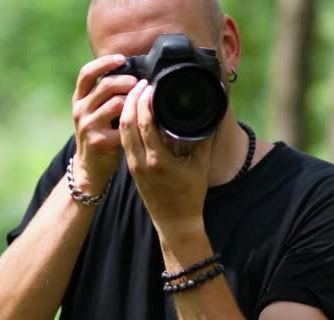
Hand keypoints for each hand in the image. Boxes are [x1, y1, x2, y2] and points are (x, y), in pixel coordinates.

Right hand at [71, 55, 137, 193]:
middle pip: (106, 85)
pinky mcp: (99, 141)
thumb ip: (105, 94)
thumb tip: (132, 74)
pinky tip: (143, 122)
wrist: (89, 166)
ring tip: (143, 103)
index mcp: (79, 99)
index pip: (86, 73)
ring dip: (134, 101)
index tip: (121, 59)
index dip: (104, 63)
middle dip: (127, 81)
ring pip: (117, 103)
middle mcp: (80, 110)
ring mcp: (88, 125)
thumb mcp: (95, 110)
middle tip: (140, 84)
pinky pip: (124, 125)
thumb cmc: (99, 133)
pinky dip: (136, 122)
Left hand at [118, 80, 212, 237]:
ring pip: (122, 131)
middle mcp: (141, 161)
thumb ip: (203, 138)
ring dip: (126, 110)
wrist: (175, 223)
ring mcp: (133, 166)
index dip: (145, 100)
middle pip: (127, 122)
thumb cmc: (190, 196)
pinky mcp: (130, 169)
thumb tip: (211, 114)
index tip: (151, 85)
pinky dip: (126, 124)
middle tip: (140, 83)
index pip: (144, 121)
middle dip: (132, 99)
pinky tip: (133, 114)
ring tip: (135, 94)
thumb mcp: (201, 165)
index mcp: (158, 159)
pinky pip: (124, 141)